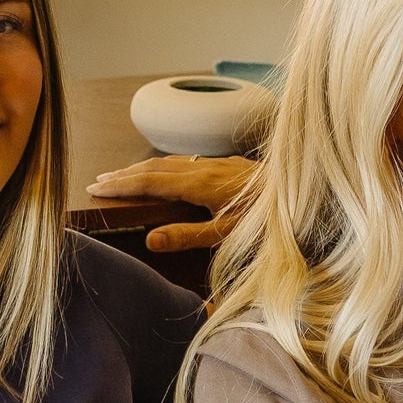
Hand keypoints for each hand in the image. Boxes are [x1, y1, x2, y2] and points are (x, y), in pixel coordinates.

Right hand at [85, 153, 257, 255]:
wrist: (306, 190)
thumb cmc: (271, 219)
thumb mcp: (229, 234)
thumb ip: (189, 236)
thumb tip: (150, 240)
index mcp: (200, 184)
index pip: (149, 182)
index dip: (120, 185)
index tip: (96, 188)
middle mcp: (206, 168)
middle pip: (154, 168)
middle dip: (124, 175)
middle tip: (98, 182)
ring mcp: (218, 164)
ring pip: (170, 162)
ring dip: (143, 169)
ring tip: (123, 177)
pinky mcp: (229, 166)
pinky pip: (186, 162)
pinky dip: (165, 167)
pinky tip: (167, 173)